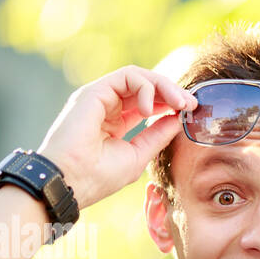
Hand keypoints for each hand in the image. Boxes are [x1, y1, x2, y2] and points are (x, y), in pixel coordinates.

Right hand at [35, 65, 197, 209]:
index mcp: (115, 122)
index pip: (147, 103)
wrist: (68, 182)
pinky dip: (145, 88)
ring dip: (164, 86)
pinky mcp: (94, 91)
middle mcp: (106, 105)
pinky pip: (127, 76)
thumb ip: (157, 136)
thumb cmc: (97, 176)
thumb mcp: (137, 155)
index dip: (170, 104)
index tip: (190, 111)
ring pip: (138, 77)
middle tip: (191, 103)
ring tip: (178, 104)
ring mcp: (99, 97)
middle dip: (172, 92)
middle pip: (145, 87)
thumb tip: (177, 119)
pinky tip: (150, 110)